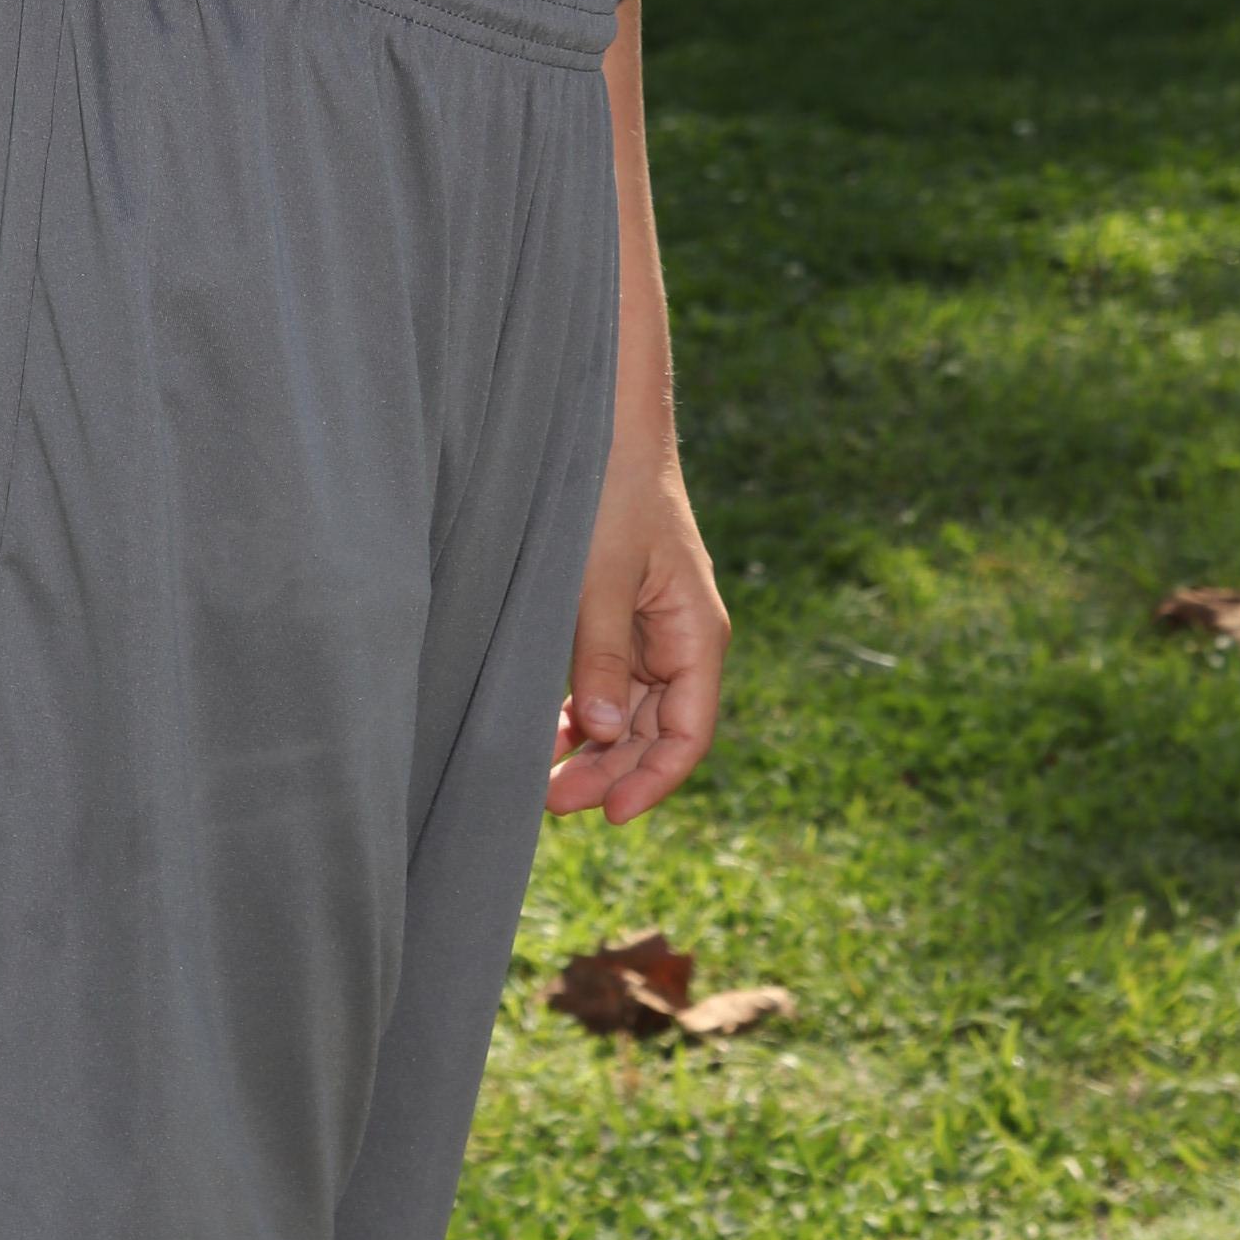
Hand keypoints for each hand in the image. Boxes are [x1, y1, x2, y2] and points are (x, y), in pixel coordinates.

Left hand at [546, 460, 727, 823]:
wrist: (604, 424)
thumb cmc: (610, 489)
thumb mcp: (601, 574)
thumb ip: (602, 653)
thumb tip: (607, 734)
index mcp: (695, 633)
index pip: (688, 733)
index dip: (653, 781)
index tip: (608, 815)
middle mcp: (681, 638)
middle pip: (658, 731)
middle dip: (613, 772)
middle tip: (552, 801)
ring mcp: (652, 628)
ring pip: (633, 711)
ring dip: (597, 747)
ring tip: (545, 777)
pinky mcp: (622, 614)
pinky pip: (612, 679)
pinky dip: (586, 708)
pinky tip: (552, 728)